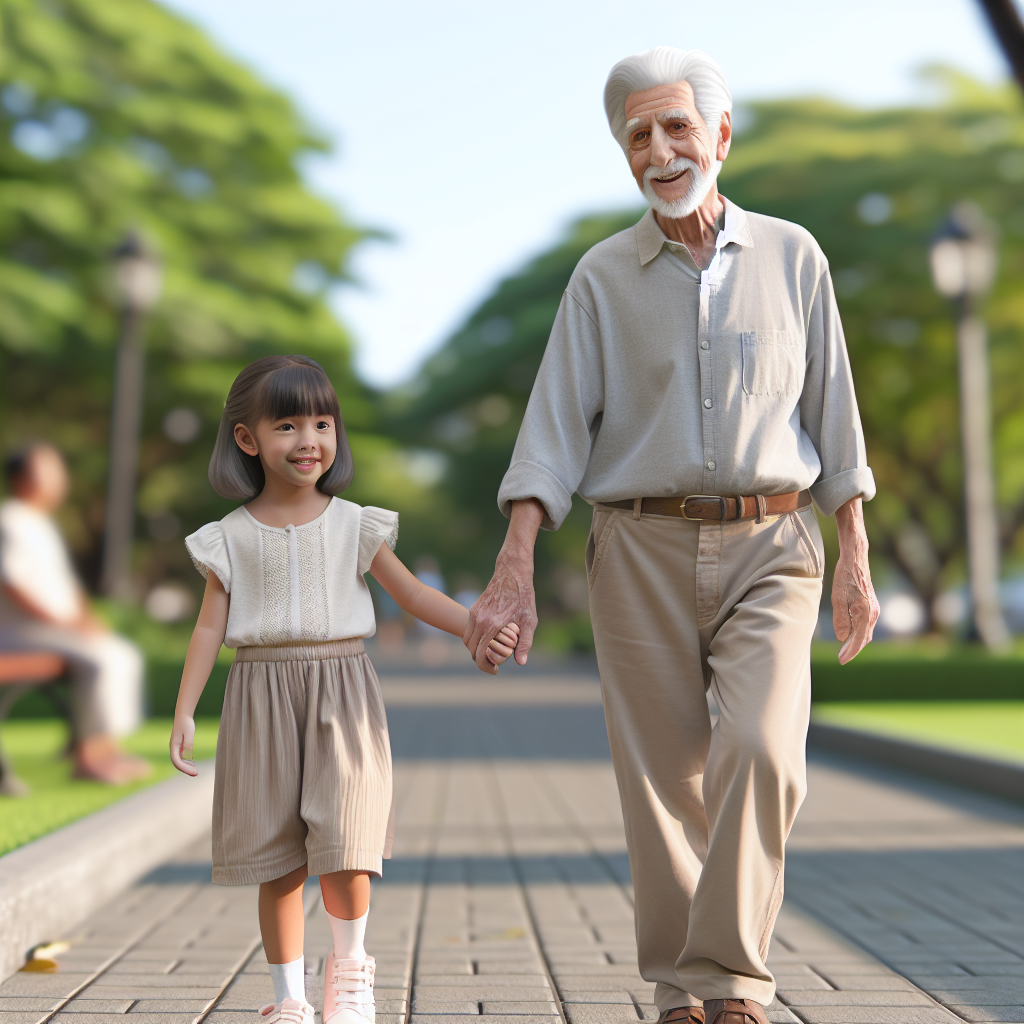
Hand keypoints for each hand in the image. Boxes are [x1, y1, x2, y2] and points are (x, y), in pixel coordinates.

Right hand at [169, 712, 197, 775]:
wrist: (183, 715)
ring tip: (195, 772)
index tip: (193, 772)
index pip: (177, 761)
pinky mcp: (180, 746)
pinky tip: (193, 765)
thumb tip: (188, 756)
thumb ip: (188, 744)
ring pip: (179, 761)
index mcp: (173, 746)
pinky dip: (187, 762)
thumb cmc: (186, 723)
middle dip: (186, 769)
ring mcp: (176, 748)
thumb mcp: (189, 733)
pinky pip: (182, 757)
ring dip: (186, 767)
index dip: (184, 768)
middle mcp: (173, 748)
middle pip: (177, 763)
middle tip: (196, 774)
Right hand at [466, 561, 537, 671]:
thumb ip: (525, 642)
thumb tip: (520, 662)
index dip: (486, 667)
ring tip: (490, 655)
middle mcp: (479, 619)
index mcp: (491, 624)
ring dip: (475, 649)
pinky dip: (474, 639)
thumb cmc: (523, 596)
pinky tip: (488, 640)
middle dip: (479, 660)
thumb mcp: (529, 620)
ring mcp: (474, 613)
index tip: (495, 671)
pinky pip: (469, 629)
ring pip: (467, 639)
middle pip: (471, 649)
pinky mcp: (474, 608)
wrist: (512, 572)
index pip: (480, 653)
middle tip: (493, 665)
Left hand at [832, 497, 878, 664]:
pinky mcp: (872, 605)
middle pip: (864, 639)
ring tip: (844, 649)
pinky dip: (859, 632)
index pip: (858, 640)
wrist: (855, 559)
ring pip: (866, 632)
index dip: (850, 652)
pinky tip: (850, 633)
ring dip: (856, 641)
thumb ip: (841, 620)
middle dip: (853, 649)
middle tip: (841, 657)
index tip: (841, 661)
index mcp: (865, 614)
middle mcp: (873, 614)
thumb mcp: (837, 599)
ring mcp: (874, 609)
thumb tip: (842, 638)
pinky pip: (867, 624)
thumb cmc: (845, 577)